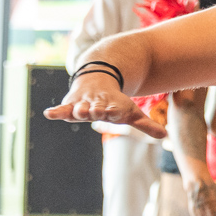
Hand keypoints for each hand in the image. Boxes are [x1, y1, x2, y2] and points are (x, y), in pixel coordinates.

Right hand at [44, 77, 165, 138]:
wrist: (99, 79)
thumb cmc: (116, 102)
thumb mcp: (132, 112)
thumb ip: (146, 125)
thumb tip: (166, 136)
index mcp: (112, 107)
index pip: (112, 110)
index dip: (112, 111)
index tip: (112, 112)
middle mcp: (96, 104)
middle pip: (94, 109)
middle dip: (93, 110)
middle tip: (93, 112)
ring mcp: (83, 103)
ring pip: (79, 107)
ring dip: (77, 110)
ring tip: (74, 112)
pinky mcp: (70, 104)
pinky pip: (62, 108)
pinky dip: (57, 111)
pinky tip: (48, 114)